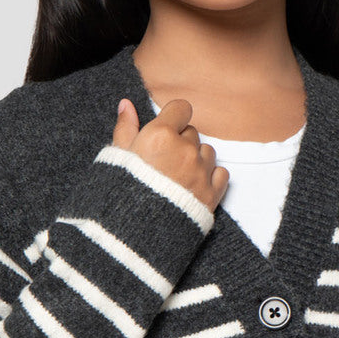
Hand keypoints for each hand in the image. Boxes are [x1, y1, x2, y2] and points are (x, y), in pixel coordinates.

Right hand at [112, 97, 228, 213]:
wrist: (135, 233)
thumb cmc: (121, 194)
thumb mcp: (117, 158)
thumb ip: (125, 128)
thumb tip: (126, 104)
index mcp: (160, 136)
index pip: (181, 108)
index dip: (173, 118)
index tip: (166, 130)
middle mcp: (184, 150)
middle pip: (191, 132)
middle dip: (180, 142)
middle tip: (163, 162)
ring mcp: (200, 172)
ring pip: (207, 151)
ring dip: (195, 159)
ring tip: (177, 176)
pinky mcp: (212, 193)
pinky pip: (220, 173)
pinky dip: (210, 176)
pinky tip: (193, 186)